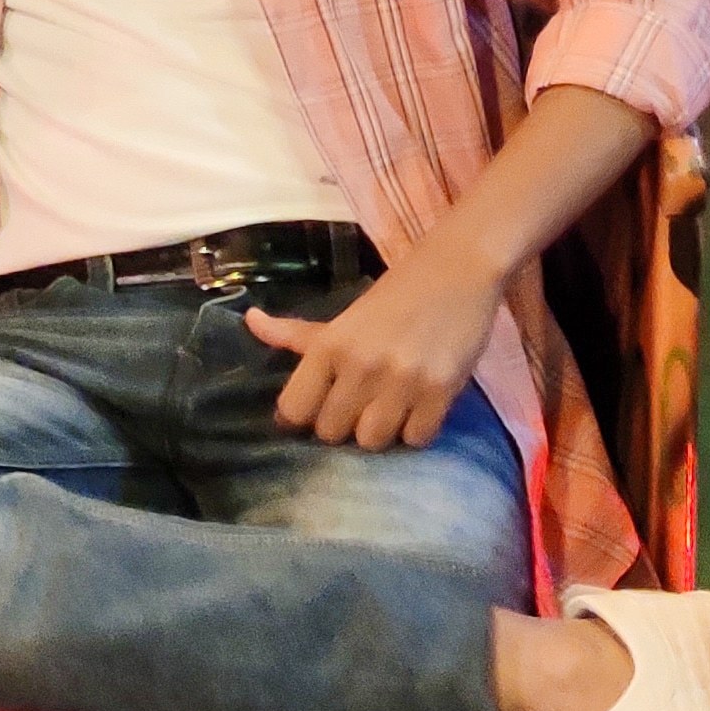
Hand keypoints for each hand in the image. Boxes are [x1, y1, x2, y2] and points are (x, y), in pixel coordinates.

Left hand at [246, 245, 505, 448]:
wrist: (460, 268)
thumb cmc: (397, 294)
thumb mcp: (344, 315)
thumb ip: (298, 333)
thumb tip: (250, 321)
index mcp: (330, 345)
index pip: (293, 410)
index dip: (302, 416)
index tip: (316, 409)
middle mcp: (360, 364)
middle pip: (331, 433)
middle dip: (343, 424)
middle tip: (360, 406)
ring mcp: (402, 380)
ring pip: (372, 442)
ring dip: (380, 432)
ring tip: (390, 409)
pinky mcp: (441, 391)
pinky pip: (416, 439)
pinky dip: (416, 431)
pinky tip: (418, 408)